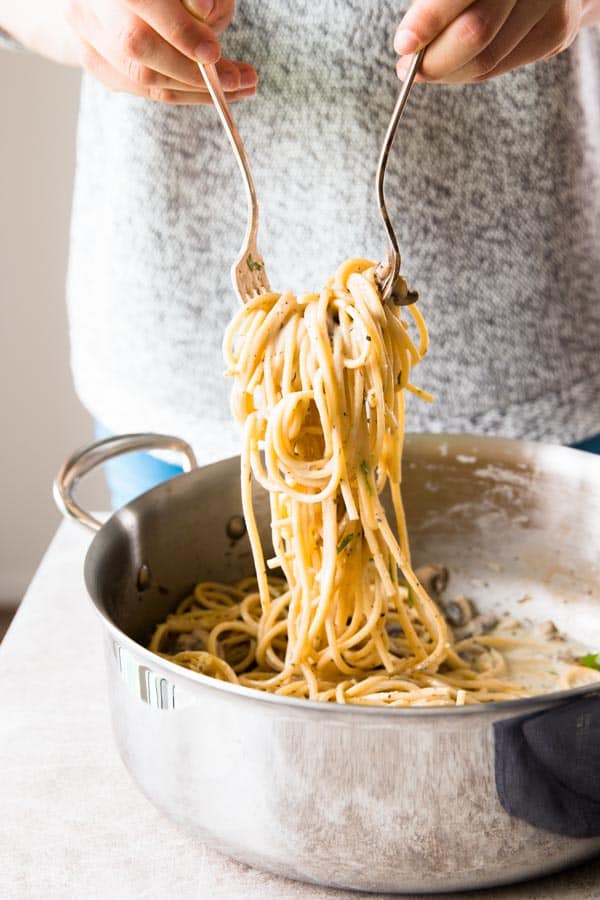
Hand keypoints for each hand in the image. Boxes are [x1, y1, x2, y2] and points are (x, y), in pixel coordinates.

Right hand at [66, 0, 256, 103]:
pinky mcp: (93, 61)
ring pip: (141, 77)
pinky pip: (139, 88)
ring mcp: (86, 36)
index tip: (214, 53)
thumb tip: (204, 11)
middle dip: (194, 72)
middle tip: (238, 80)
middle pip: (139, 49)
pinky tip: (207, 89)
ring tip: (237, 88)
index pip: (143, 4)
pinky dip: (178, 92)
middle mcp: (89, 6)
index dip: (181, 33)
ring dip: (195, 90)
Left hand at [394, 0, 593, 83]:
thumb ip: (440, 4)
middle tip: (407, 68)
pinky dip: (468, 71)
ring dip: (447, 71)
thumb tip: (410, 41)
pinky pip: (499, 67)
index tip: (403, 44)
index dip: (430, 20)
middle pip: (476, 33)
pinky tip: (456, 63)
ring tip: (425, 67)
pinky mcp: (556, 31)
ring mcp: (550, 5)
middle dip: (434, 59)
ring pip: (487, 60)